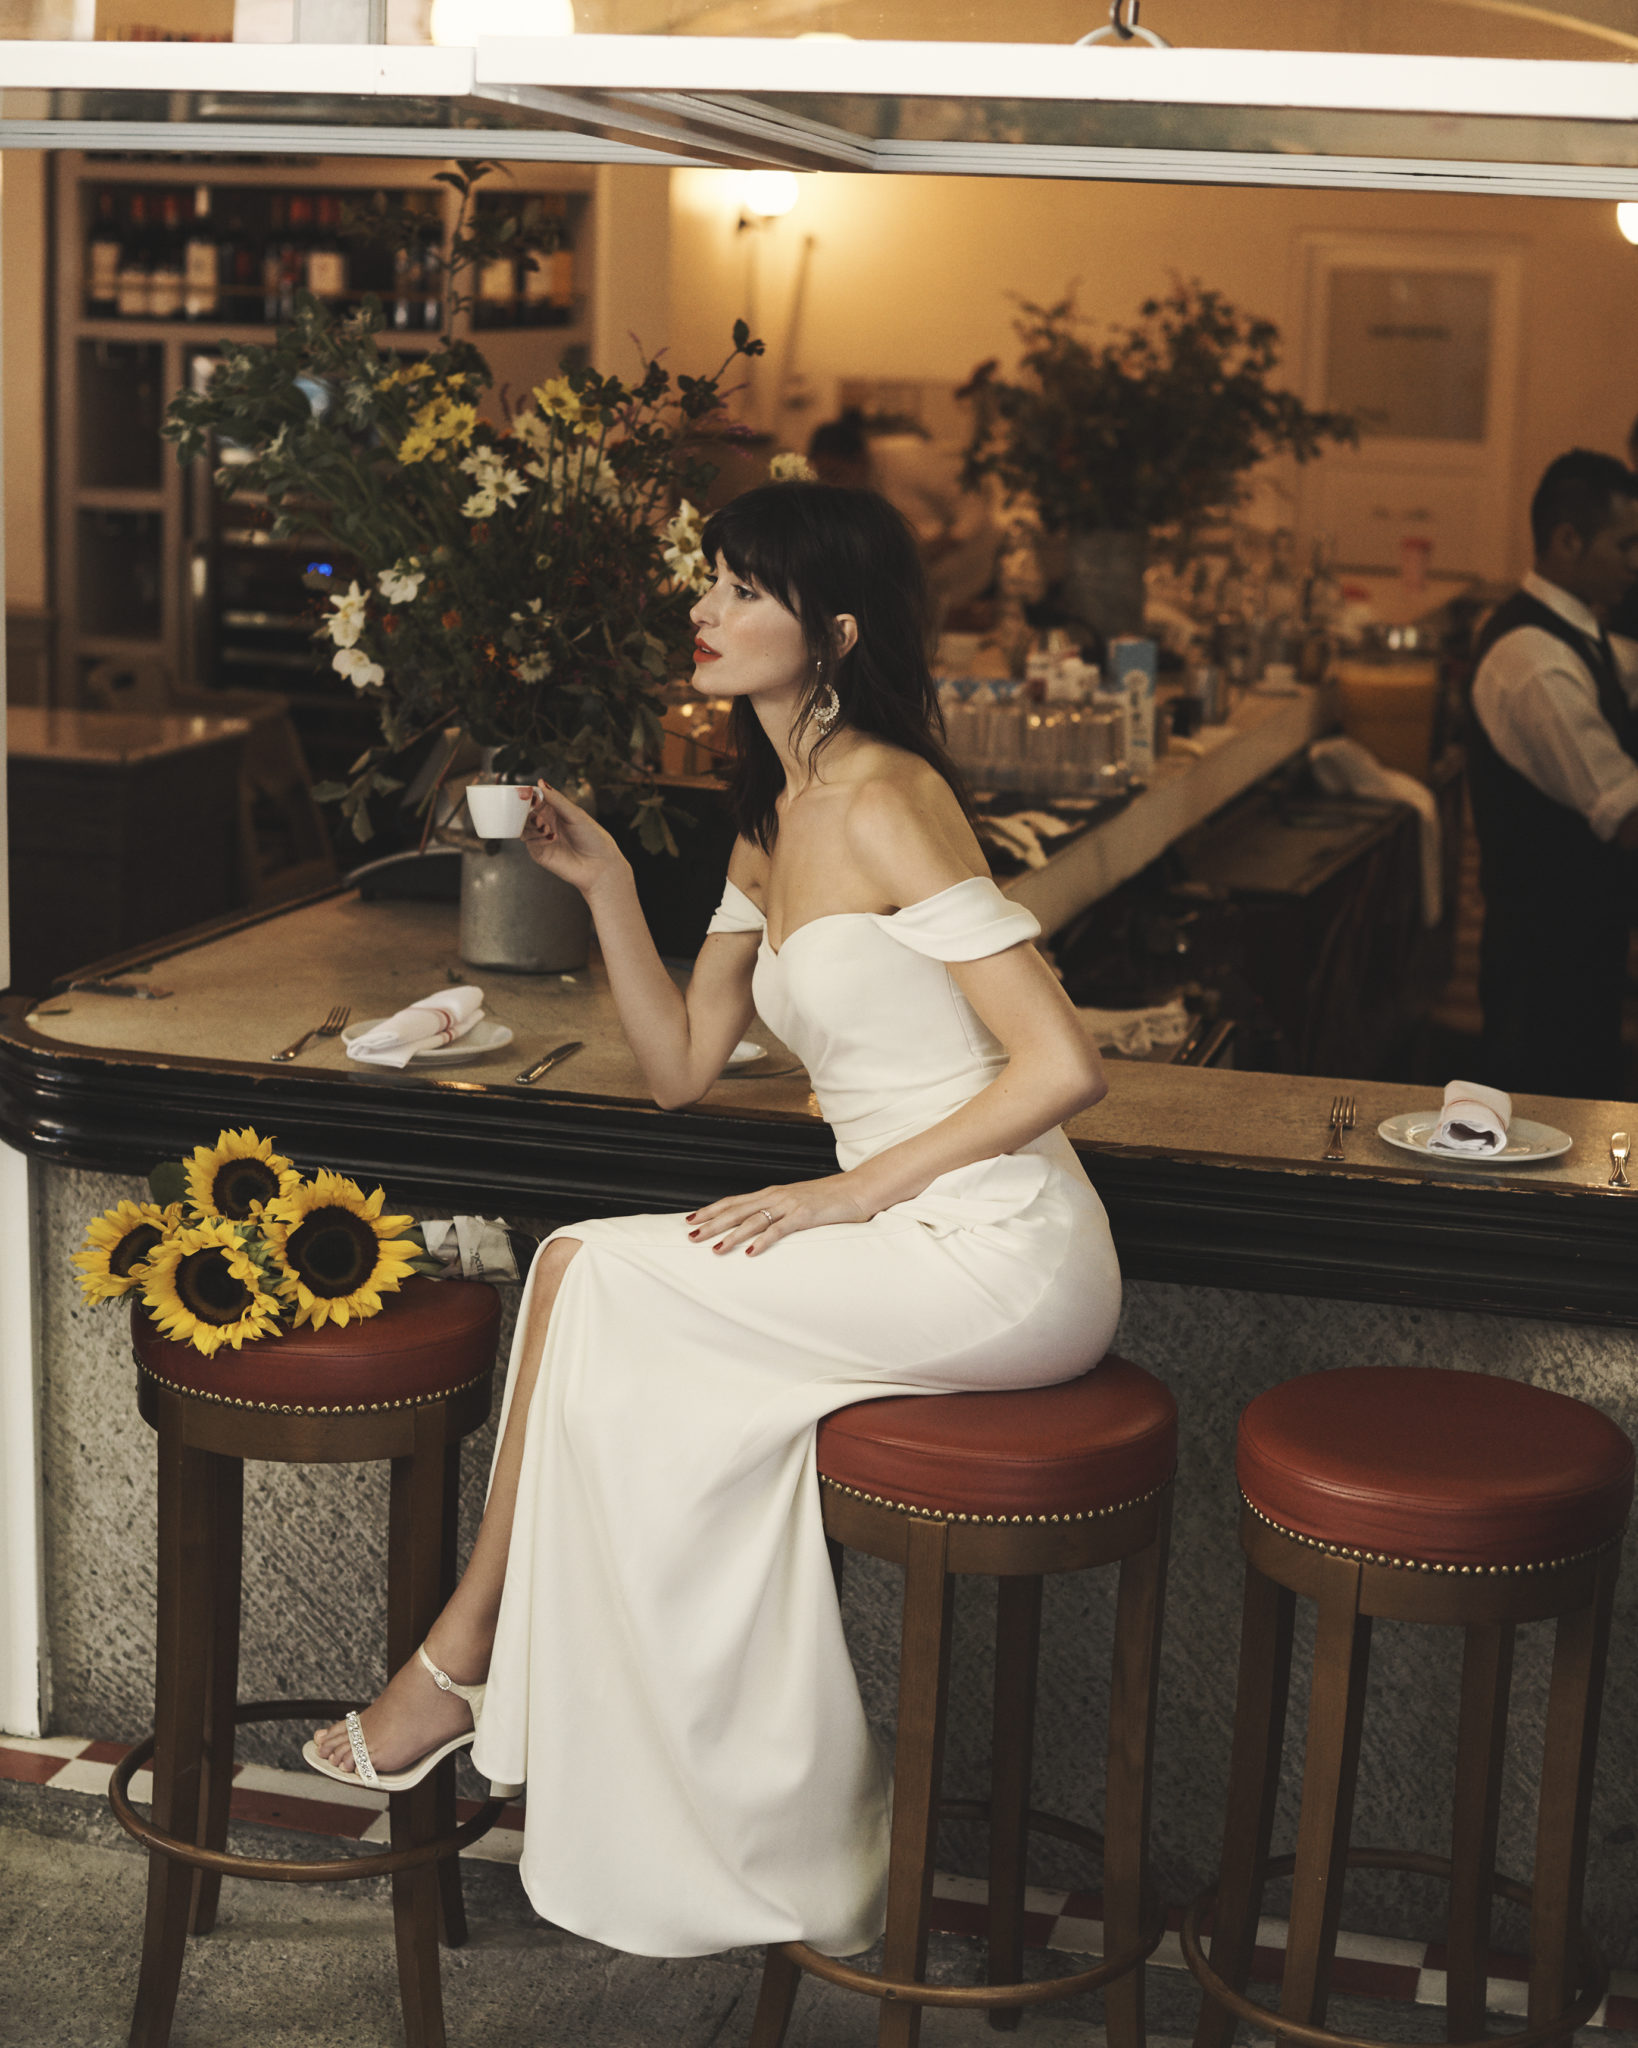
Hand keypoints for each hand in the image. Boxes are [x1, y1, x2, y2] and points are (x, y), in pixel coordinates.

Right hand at [521, 782, 629, 897]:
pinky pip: (529, 842)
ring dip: (531, 825)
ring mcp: (541, 838)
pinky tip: (551, 838)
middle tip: (535, 812)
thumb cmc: (593, 838)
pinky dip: (537, 838)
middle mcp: (546, 823)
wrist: (599, 865)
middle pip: (524, 813)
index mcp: (555, 810)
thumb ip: (556, 799)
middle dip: (526, 811)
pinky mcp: (539, 853)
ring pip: (523, 827)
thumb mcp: (575, 814)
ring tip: (545, 827)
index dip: (529, 796)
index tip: (528, 795)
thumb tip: (540, 782)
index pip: (535, 799)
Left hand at [687, 1175, 870, 1255]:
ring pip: (752, 1220)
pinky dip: (763, 1241)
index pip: (734, 1201)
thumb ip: (779, 1212)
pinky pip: (779, 1230)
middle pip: (736, 1210)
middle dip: (711, 1223)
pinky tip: (750, 1252)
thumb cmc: (830, 1199)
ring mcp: (790, 1205)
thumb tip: (760, 1226)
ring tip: (714, 1248)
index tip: (690, 1219)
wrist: (858, 1189)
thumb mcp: (797, 1203)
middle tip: (690, 1235)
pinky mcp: (805, 1216)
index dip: (711, 1210)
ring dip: (731, 1235)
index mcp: (772, 1193)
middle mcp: (776, 1196)